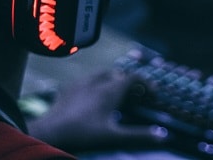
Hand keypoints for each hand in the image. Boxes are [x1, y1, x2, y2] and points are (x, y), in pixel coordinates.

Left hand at [27, 69, 167, 153]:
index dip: (147, 84)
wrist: (48, 133)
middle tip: (136, 100)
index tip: (153, 96)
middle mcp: (98, 82)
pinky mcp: (68, 89)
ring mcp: (81, 83)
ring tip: (115, 95)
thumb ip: (139, 136)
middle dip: (130, 84)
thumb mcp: (114, 137)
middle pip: (119, 75)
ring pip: (102, 74)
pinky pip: (86, 80)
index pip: (135, 77)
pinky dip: (95, 85)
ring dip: (112, 81)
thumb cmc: (83, 135)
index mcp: (111, 90)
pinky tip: (91, 98)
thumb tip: (164, 135)